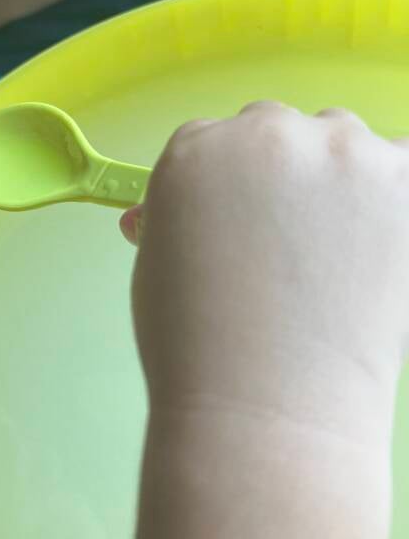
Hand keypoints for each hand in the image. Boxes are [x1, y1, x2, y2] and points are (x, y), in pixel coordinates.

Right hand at [122, 103, 408, 422]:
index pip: (212, 141)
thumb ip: (172, 222)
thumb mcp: (155, 271)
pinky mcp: (405, 182)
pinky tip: (379, 247)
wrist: (266, 406)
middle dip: (280, 180)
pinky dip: (395, 196)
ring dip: (342, 183)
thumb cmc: (196, 351)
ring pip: (346, 145)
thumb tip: (171, 214)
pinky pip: (405, 165)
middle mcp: (267, 135)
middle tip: (287, 250)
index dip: (227, 189)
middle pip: (279, 132)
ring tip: (337, 258)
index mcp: (194, 152)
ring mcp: (343, 155)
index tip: (241, 226)